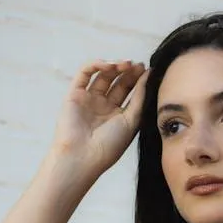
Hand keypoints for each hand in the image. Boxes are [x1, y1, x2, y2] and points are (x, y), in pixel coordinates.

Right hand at [47, 59, 150, 179]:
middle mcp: (102, 106)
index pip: (128, 90)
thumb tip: (149, 76)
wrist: (83, 157)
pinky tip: (109, 66)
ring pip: (102, 75)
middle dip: (128, 71)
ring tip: (125, 64)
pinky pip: (84, 74)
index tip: (148, 70)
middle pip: (117, 81)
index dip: (138, 79)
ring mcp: (88, 99)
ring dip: (114, 66)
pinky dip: (96, 65)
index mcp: (117, 114)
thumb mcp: (132, 121)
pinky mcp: (74, 94)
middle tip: (137, 65)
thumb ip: (140, 98)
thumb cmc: (110, 145)